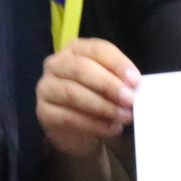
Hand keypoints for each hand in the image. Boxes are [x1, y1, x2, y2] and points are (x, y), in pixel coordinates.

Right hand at [37, 38, 139, 158]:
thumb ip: (121, 82)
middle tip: (130, 100)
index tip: (136, 81)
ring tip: (124, 117)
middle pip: (81, 69)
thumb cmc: (98, 99)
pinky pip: (68, 117)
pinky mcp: (43, 111)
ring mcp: (46, 87)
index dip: (117, 64)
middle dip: (108, 85)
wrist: (79, 131)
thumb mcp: (111, 86)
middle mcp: (56, 63)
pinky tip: (112, 128)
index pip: (97, 49)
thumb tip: (136, 88)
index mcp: (76, 49)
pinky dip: (94, 124)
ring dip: (103, 106)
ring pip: (73, 93)